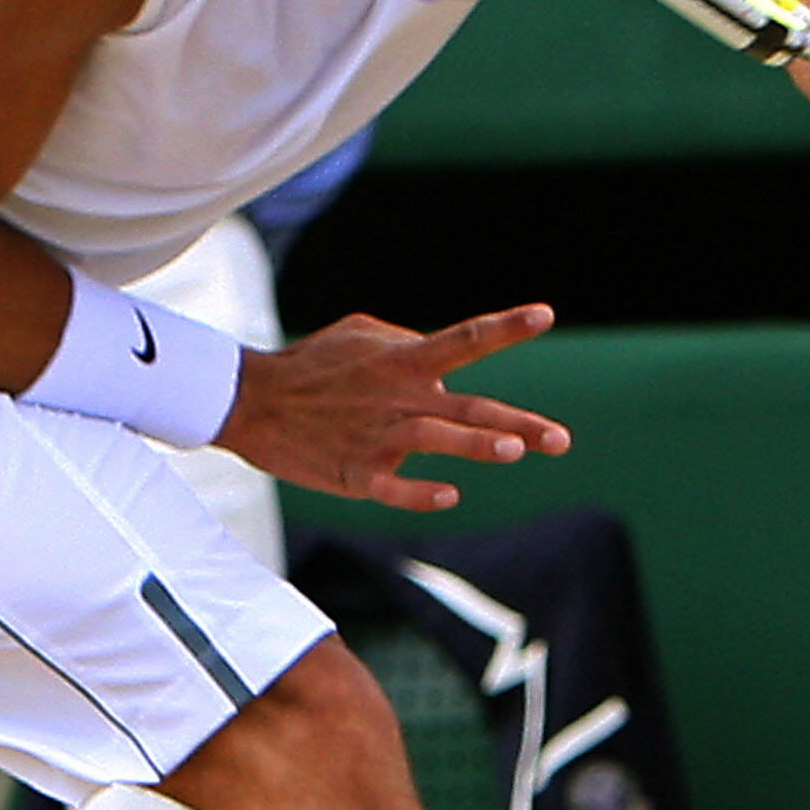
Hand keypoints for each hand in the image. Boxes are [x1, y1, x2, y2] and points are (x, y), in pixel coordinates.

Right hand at [220, 304, 571, 512]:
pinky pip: (395, 489)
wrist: (250, 403)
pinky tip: (449, 495)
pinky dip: (421, 493)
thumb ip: (406, 341)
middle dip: (518, 423)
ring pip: (437, 441)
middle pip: (468, 408)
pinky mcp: (354, 473)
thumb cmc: (310, 365)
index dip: (507, 327)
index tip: (545, 315)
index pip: (465, 340)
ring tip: (513, 450)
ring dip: (476, 445)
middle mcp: (398, 398)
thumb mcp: (357, 331)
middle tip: (559, 440)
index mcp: (403, 361)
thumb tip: (445, 361)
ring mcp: (378, 437)